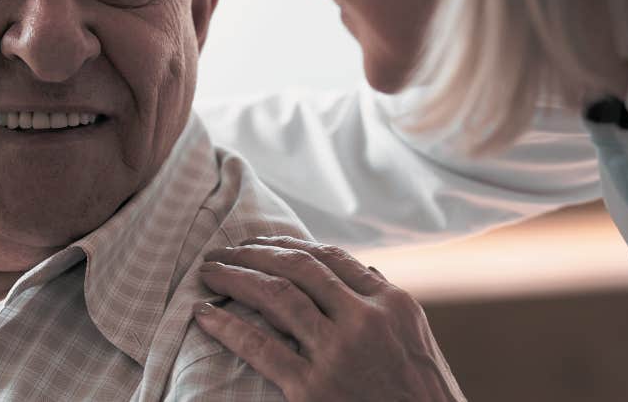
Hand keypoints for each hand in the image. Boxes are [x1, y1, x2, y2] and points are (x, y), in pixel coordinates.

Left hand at [194, 236, 463, 401]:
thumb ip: (386, 308)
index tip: (260, 242)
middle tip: (223, 251)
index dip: (289, 244)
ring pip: (276, 294)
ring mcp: (339, 354)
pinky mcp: (313, 389)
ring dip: (235, 277)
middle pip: (299, 267)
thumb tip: (364, 271)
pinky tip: (204, 313)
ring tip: (209, 273)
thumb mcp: (417, 343)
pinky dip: (226, 325)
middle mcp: (366, 321)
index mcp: (394, 305)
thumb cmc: (423, 399)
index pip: (333, 257)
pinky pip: (259, 347)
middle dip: (254, 253)